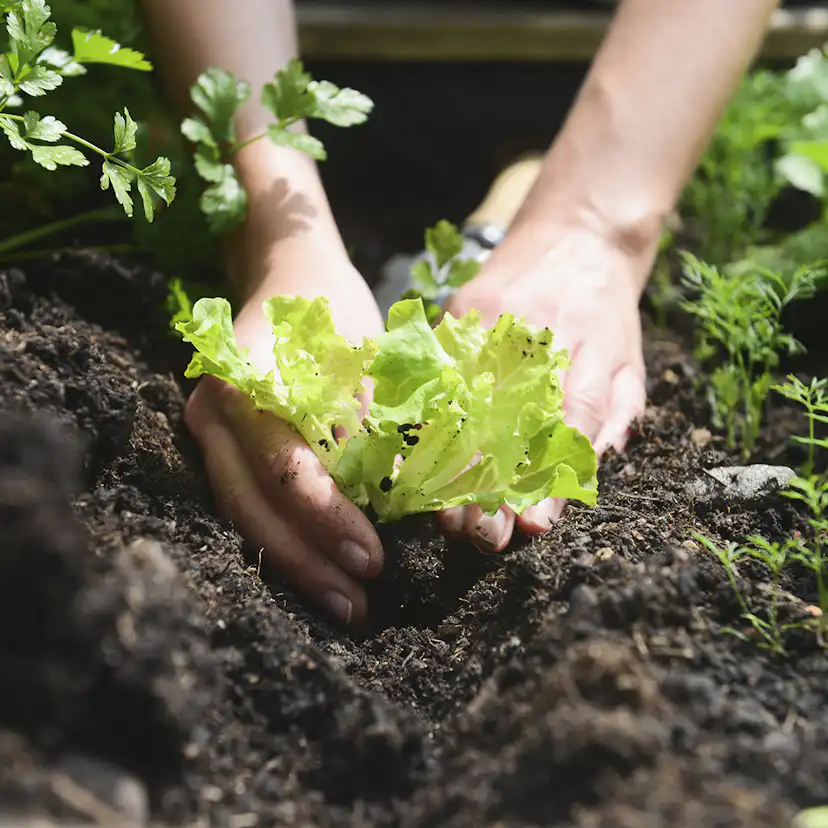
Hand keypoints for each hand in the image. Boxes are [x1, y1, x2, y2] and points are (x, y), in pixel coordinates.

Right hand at [183, 245, 386, 628]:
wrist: (289, 274)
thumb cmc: (336, 314)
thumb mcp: (367, 364)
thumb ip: (380, 432)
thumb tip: (414, 510)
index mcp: (248, 383)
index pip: (284, 468)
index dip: (327, 519)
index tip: (373, 560)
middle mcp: (214, 414)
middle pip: (251, 506)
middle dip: (306, 561)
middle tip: (357, 605)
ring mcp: (207, 433)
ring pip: (241, 515)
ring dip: (292, 564)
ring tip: (344, 605)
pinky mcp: (220, 448)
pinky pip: (244, 505)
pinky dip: (281, 542)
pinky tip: (316, 573)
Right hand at [438, 218, 649, 550]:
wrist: (577, 230)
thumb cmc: (607, 310)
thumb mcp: (631, 360)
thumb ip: (617, 414)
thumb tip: (590, 468)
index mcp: (590, 350)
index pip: (570, 422)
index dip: (550, 477)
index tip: (531, 526)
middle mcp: (540, 335)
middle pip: (510, 419)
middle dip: (492, 484)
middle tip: (480, 537)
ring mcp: (493, 319)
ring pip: (466, 400)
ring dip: (454, 463)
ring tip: (444, 513)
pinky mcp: (461, 309)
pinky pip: (439, 371)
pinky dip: (426, 417)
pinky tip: (416, 457)